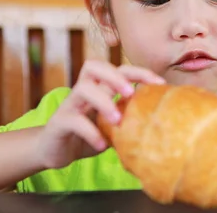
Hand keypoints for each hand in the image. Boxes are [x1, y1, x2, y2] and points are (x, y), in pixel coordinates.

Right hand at [36, 60, 164, 169]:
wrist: (55, 150)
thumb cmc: (88, 133)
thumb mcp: (111, 125)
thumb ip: (128, 118)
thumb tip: (161, 120)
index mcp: (98, 87)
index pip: (118, 68)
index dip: (139, 71)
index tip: (160, 83)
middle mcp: (82, 90)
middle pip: (94, 66)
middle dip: (115, 76)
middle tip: (131, 93)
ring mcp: (69, 105)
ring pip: (82, 89)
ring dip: (103, 101)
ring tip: (117, 120)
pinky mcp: (59, 123)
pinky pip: (74, 121)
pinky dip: (90, 132)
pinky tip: (103, 144)